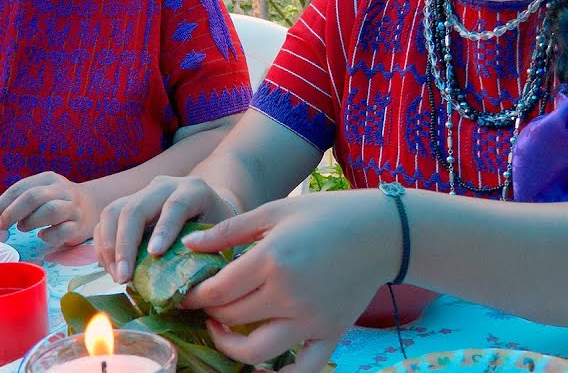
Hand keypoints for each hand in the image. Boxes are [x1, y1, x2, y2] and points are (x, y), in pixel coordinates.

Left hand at [0, 172, 98, 249]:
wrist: (91, 206)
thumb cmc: (56, 202)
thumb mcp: (40, 193)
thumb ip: (18, 201)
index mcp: (48, 178)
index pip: (20, 188)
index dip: (0, 204)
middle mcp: (62, 190)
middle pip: (33, 197)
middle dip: (12, 212)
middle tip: (1, 226)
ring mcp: (73, 207)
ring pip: (50, 211)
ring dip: (31, 221)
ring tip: (23, 228)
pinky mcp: (79, 225)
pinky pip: (62, 231)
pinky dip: (48, 236)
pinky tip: (43, 235)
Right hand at [94, 175, 236, 283]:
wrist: (208, 208)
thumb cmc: (217, 229)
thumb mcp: (221, 237)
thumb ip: (206, 254)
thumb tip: (183, 288)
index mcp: (194, 190)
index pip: (175, 206)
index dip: (164, 229)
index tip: (155, 254)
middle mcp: (165, 186)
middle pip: (135, 208)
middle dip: (125, 245)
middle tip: (123, 277)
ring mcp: (143, 192)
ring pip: (113, 212)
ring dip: (109, 247)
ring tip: (117, 276)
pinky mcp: (127, 203)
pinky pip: (106, 221)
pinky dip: (104, 246)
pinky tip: (111, 268)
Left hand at [179, 190, 399, 372]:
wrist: (380, 231)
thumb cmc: (325, 214)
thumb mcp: (274, 212)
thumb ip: (229, 230)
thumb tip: (188, 245)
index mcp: (272, 260)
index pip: (218, 291)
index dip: (195, 296)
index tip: (186, 295)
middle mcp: (289, 295)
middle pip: (232, 318)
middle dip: (210, 314)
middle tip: (205, 306)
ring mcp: (311, 319)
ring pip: (256, 352)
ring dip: (230, 347)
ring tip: (224, 330)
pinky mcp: (331, 334)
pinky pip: (303, 369)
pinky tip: (262, 370)